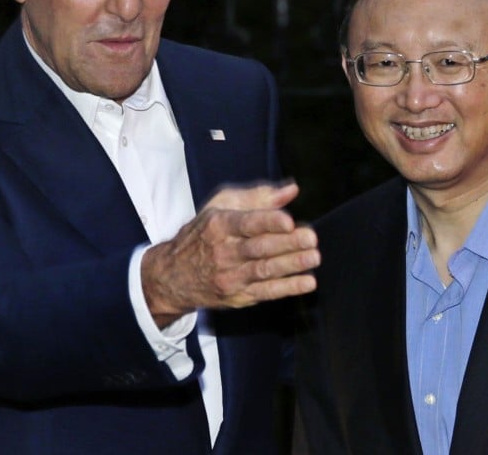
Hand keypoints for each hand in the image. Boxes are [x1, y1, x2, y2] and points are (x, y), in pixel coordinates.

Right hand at [141, 181, 318, 326]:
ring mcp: (230, 276)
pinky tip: (307, 282)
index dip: (268, 222)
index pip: (246, 223)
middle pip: (259, 248)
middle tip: (311, 238)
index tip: (289, 220)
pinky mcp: (237, 296)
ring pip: (264, 270)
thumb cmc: (204, 234)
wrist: (173, 275)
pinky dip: (288, 288)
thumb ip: (258, 197)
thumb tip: (291, 190)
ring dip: (292, 265)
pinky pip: (266, 292)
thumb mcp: (221, 206)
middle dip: (287, 244)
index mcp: (219, 225)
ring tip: (314, 257)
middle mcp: (223, 252)